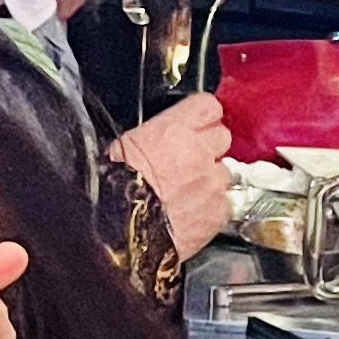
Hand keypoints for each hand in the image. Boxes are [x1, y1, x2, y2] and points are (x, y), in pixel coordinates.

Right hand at [114, 92, 234, 247]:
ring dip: (210, 179)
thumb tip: (162, 137)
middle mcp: (199, 152)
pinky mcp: (219, 211)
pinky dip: (212, 207)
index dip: (204, 116)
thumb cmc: (114, 189)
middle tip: (191, 159)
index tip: (200, 122)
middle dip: (209, 147)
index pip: (207, 106)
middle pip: (222, 137)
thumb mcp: (126, 146)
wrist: (121, 231)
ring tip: (186, 192)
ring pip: (224, 172)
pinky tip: (191, 212)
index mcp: (173, 129)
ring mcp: (212, 182)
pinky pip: (224, 203)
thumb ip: (156, 136)